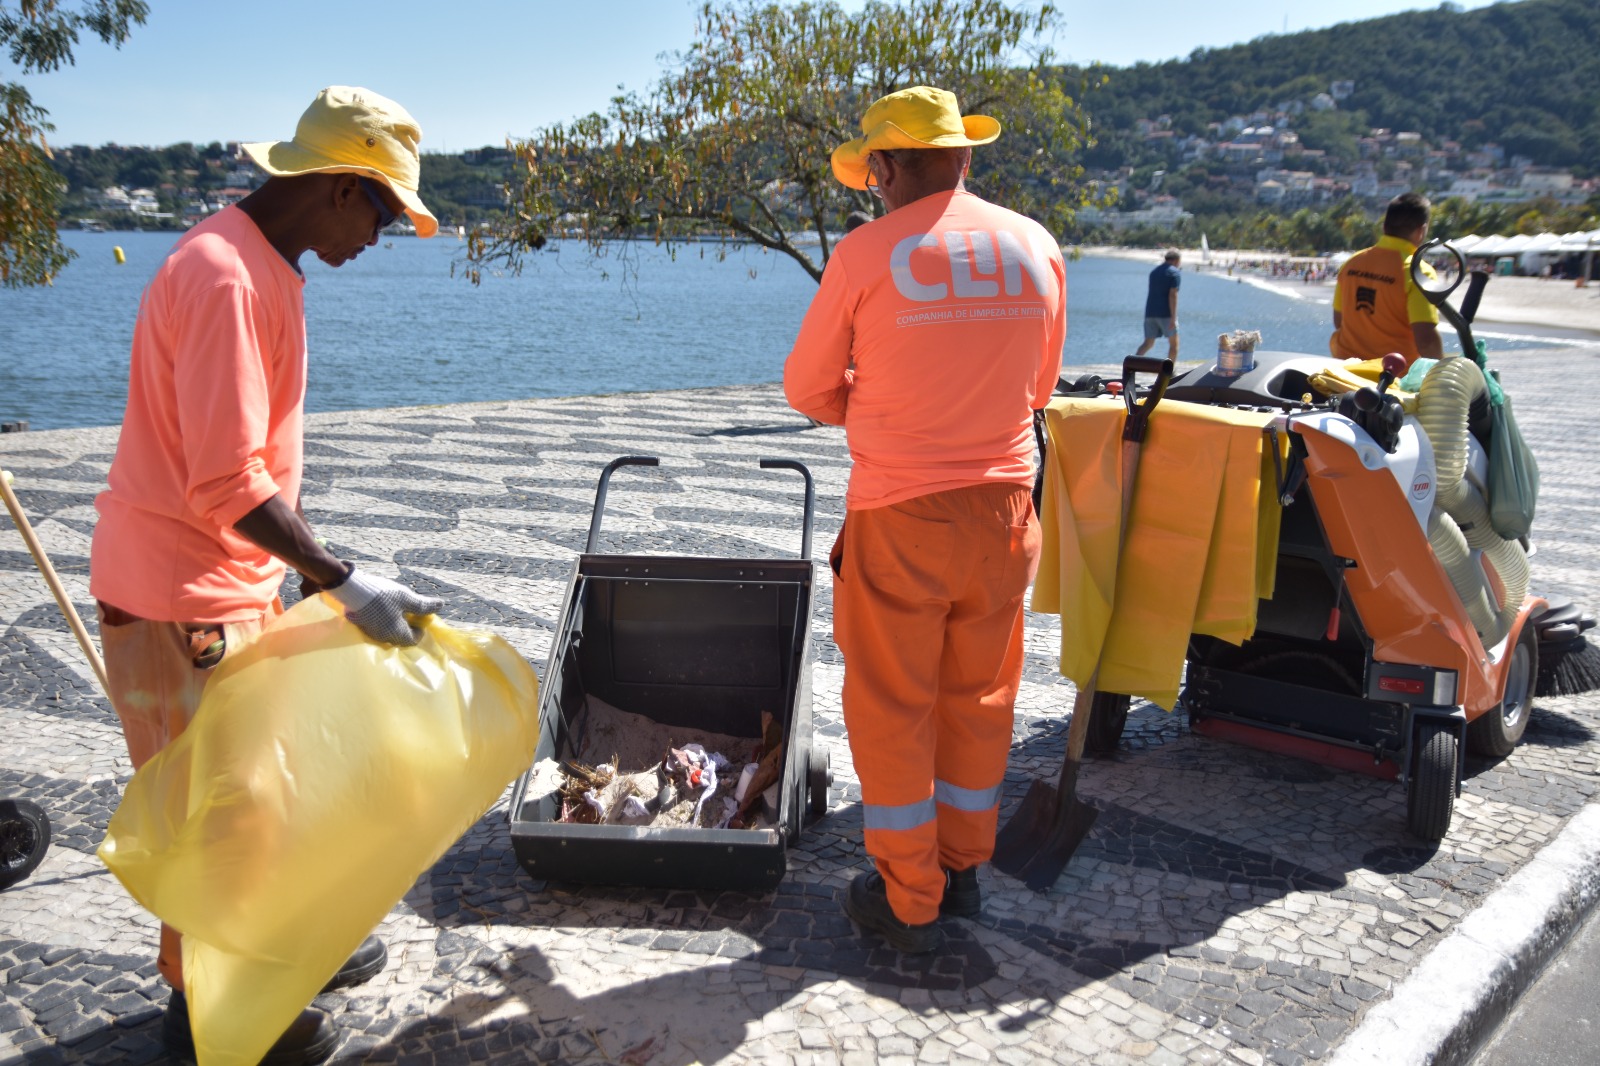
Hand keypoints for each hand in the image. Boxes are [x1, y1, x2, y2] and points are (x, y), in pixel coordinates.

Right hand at [325, 566, 444, 646]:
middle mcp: (383, 637)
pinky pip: (378, 627)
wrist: (353, 589)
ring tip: (397, 609)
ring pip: (388, 633)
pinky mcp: (362, 625)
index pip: (413, 640)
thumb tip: (441, 606)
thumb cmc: (384, 595)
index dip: (420, 630)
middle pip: (400, 637)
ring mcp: (371, 632)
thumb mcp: (407, 598)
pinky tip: (383, 608)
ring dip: (395, 624)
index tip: (420, 618)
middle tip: (409, 613)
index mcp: (396, 633)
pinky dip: (384, 621)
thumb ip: (423, 605)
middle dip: (407, 627)